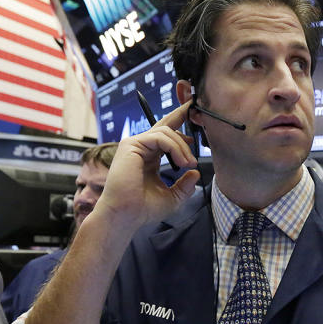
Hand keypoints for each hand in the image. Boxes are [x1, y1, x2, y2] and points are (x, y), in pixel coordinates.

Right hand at [94, 98, 200, 233]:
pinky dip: (174, 147)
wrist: (126, 215)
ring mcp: (135, 145)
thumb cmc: (143, 209)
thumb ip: (185, 185)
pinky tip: (182, 162)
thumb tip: (196, 173)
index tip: (194, 128)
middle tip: (195, 108)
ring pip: (166, 132)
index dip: (180, 127)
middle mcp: (142, 148)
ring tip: (189, 163)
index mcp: (150, 157)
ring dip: (182, 146)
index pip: (166, 136)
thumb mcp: (172, 197)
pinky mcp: (131, 145)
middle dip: (181, 114)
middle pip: (164, 124)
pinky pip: (159, 137)